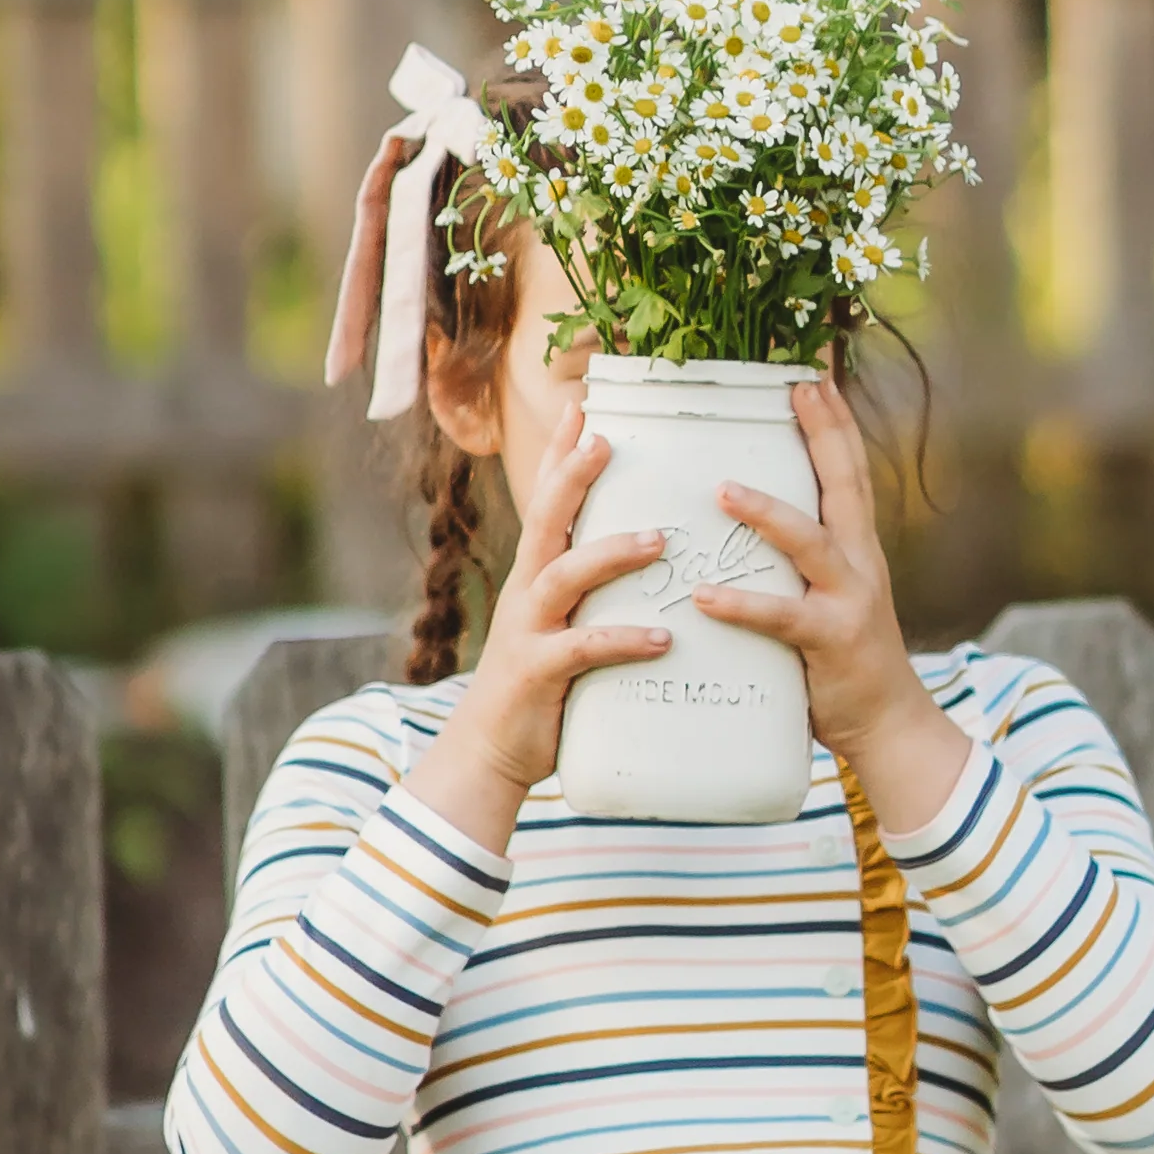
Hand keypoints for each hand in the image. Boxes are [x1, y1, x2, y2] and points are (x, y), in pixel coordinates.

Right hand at [422, 413, 668, 850]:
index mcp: (536, 572)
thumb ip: (598, 588)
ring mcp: (529, 629)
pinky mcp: (538, 672)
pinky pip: (583, 650)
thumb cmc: (543, 683)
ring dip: (612, 553)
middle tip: (607, 440)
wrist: (492, 750)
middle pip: (546, 518)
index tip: (584, 403)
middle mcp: (527, 589)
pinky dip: (622, 639)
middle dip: (573, 476)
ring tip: (660, 540)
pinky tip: (661, 637)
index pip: (548, 498)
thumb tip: (657, 550)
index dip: (563, 452)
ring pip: (566, 576)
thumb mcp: (565, 622)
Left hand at [702, 380, 970, 833]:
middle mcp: (859, 562)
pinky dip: (743, 605)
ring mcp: (849, 600)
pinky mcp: (831, 643)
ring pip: (810, 543)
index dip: (833, 421)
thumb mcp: (824, 596)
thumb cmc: (839, 659)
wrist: (889, 725)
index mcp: (855, 547)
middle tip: (796, 386)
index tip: (813, 372)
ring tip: (721, 488)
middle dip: (823, 432)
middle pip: (844, 483)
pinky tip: (705, 597)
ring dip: (766, 512)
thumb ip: (790, 562)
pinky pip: (782, 618)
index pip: (847, 470)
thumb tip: (736, 520)